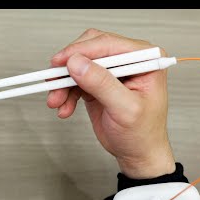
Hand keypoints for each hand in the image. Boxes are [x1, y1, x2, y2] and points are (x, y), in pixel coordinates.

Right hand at [47, 29, 175, 178]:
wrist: (137, 154)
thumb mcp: (124, 109)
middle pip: (89, 50)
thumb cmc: (142, 134)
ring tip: (57, 101)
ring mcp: (112, 71)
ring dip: (63, 83)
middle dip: (69, 68)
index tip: (61, 62)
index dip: (81, 51)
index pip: (108, 44)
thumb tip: (79, 64)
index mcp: (145, 59)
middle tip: (54, 81)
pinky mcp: (98, 83)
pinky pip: (75, 79)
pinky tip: (65, 107)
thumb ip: (102, 84)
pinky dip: (66, 93)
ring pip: (78, 65)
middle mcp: (128, 61)